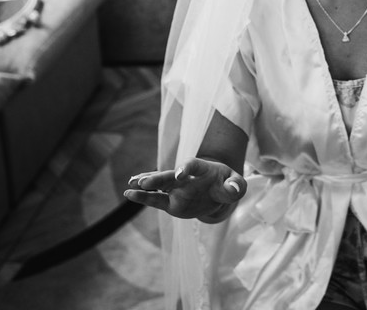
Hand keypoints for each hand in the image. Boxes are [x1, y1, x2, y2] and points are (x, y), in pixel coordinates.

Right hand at [123, 158, 245, 222]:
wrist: (219, 192)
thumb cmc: (228, 185)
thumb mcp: (237, 185)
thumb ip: (236, 186)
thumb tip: (233, 189)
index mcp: (203, 168)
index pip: (193, 165)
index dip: (185, 168)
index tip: (179, 174)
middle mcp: (186, 177)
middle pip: (170, 175)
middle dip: (158, 178)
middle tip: (144, 181)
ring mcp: (177, 188)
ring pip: (159, 185)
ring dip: (145, 184)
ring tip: (131, 185)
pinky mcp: (171, 201)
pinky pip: (156, 199)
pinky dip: (143, 196)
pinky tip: (129, 193)